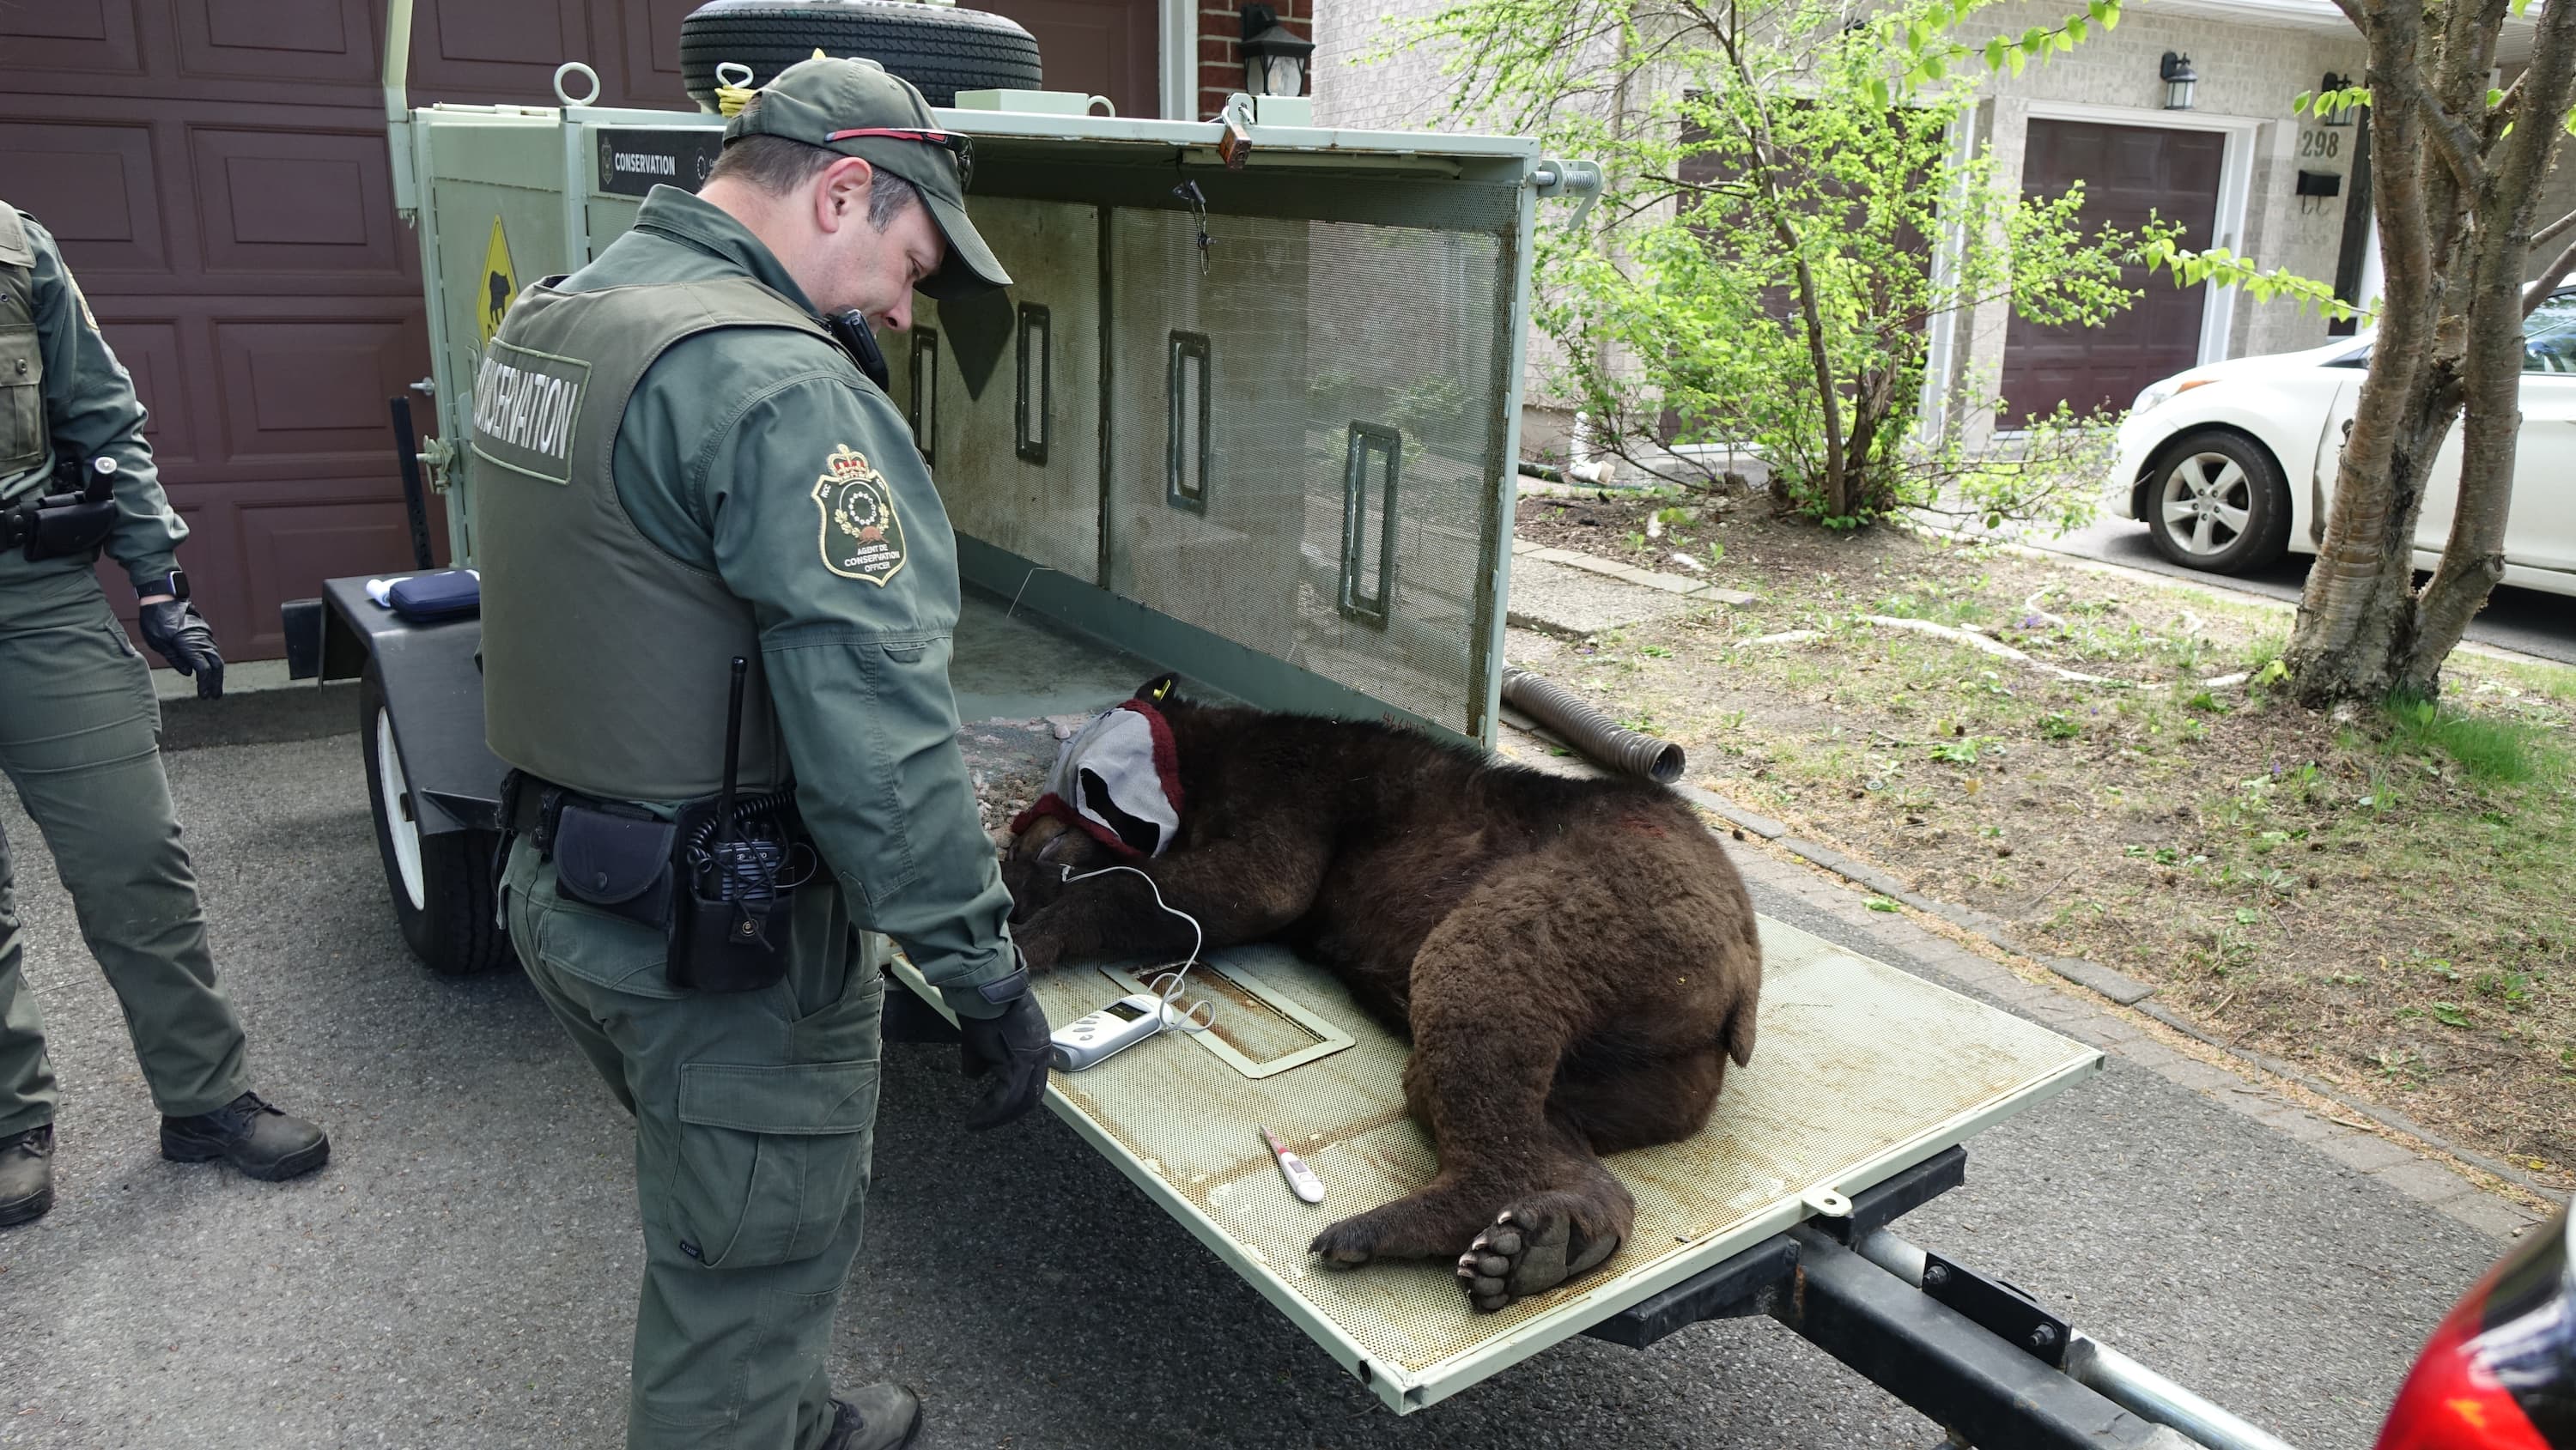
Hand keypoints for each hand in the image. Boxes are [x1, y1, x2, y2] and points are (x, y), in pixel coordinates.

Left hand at [137, 598, 223, 698]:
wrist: (162, 596)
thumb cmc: (155, 619)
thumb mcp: (158, 642)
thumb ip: (175, 658)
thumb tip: (188, 672)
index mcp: (190, 645)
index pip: (204, 670)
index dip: (205, 685)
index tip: (203, 696)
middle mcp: (201, 640)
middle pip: (216, 666)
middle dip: (216, 683)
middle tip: (215, 696)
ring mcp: (204, 635)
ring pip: (216, 657)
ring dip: (216, 674)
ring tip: (213, 687)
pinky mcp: (203, 631)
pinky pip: (211, 650)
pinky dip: (212, 662)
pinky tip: (208, 669)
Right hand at [954, 988, 1050, 1130]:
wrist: (984, 988)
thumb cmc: (983, 1004)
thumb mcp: (984, 1036)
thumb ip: (983, 1058)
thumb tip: (975, 1076)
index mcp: (1037, 1044)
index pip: (1033, 1081)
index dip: (1016, 1099)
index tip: (999, 1108)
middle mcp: (1040, 1054)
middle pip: (1031, 1096)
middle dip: (1008, 1114)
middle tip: (987, 1123)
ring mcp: (1031, 1060)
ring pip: (1019, 1101)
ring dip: (997, 1117)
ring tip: (977, 1124)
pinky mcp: (1016, 1064)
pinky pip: (1004, 1098)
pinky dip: (988, 1112)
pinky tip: (973, 1118)